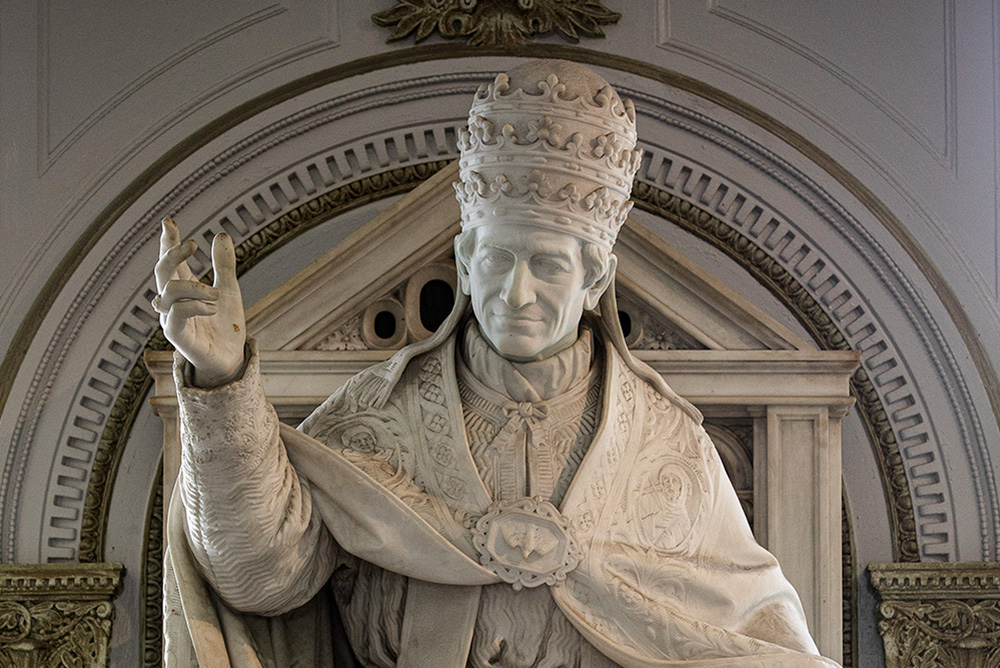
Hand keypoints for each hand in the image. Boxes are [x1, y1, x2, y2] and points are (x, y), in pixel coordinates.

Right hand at [152, 218, 246, 387]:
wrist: (232, 357)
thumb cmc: (225, 326)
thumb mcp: (230, 290)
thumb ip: (224, 265)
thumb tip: (221, 235)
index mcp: (183, 288)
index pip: (169, 261)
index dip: (166, 242)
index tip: (169, 222)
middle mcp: (172, 302)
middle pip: (161, 272)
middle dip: (172, 254)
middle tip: (193, 244)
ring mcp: (172, 320)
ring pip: (168, 292)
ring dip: (194, 287)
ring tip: (217, 294)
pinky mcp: (178, 337)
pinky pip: (175, 316)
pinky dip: (194, 306)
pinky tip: (213, 307)